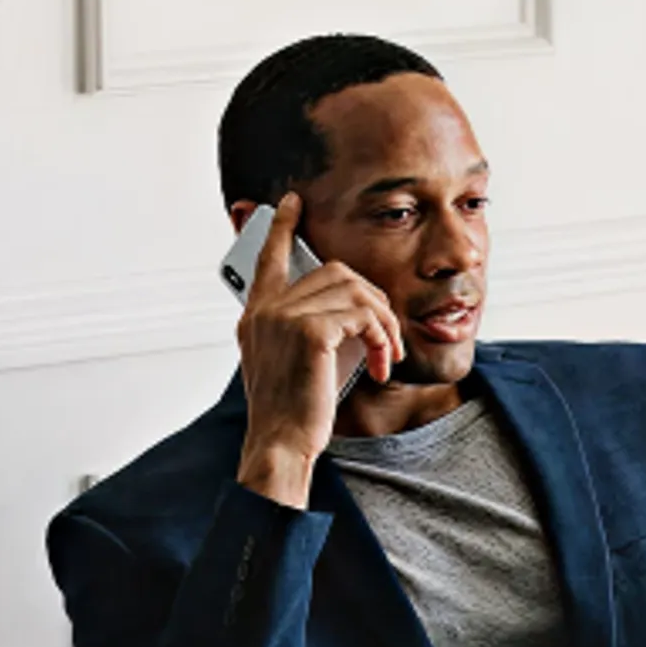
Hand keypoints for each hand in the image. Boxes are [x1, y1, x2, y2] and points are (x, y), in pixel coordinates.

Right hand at [235, 192, 404, 507]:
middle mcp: (265, 310)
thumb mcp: (296, 363)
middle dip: (373, 300)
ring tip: (388, 355)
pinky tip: (382, 365)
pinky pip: (363, 317)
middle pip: (334, 272)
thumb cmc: (293, 412)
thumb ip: (310, 330)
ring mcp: (284, 317)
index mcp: (257, 315)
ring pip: (355, 292)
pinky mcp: (309, 332)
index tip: (293, 203)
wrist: (281, 443)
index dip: (281, 228)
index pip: (266, 258)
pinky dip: (382, 339)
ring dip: (384, 323)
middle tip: (387, 336)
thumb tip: (354, 315)